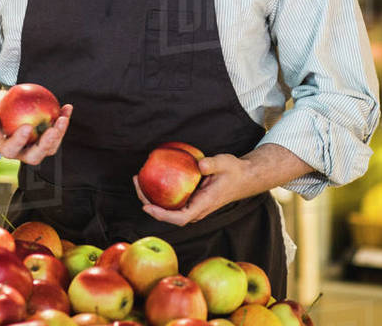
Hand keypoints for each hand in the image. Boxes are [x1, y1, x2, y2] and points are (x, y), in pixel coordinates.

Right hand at [0, 90, 72, 164]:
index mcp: (7, 148)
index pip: (11, 149)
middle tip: (52, 130)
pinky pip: (57, 133)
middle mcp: (22, 153)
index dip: (19, 141)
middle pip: (35, 156)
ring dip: (59, 134)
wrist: (9, 109)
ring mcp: (37, 148)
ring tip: (63, 117)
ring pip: (50, 148)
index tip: (27, 126)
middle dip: (45, 145)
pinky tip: (67, 108)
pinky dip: (63, 121)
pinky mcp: (48, 140)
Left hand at [132, 153, 252, 225]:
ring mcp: (193, 206)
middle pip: (169, 215)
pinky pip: (172, 201)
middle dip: (149, 203)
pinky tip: (150, 179)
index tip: (147, 206)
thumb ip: (212, 164)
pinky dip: (159, 193)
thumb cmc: (234, 171)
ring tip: (138, 180)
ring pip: (169, 209)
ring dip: (151, 198)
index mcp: (204, 205)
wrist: (244, 177)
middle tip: (137, 183)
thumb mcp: (225, 163)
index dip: (162, 216)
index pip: (180, 218)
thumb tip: (199, 164)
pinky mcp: (191, 200)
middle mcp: (197, 210)